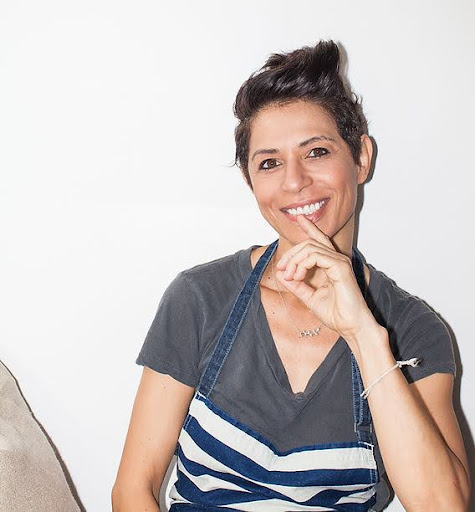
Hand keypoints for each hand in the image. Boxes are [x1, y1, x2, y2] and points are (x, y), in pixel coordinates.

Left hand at [275, 216, 374, 339]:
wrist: (351, 327)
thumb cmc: (337, 314)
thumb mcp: (309, 298)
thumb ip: (296, 285)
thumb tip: (281, 274)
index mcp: (331, 265)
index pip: (319, 240)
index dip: (310, 228)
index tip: (299, 218)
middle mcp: (337, 260)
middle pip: (309, 243)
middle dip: (291, 254)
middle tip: (282, 269)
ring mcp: (340, 262)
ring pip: (310, 248)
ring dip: (294, 261)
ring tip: (290, 276)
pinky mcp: (340, 267)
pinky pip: (315, 256)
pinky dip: (302, 264)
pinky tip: (297, 276)